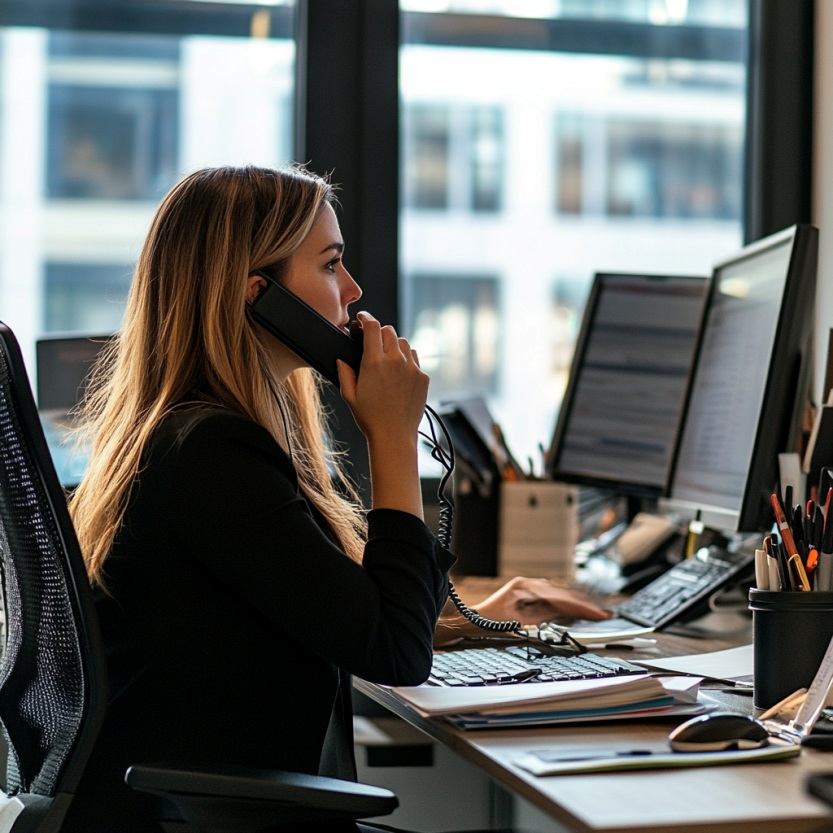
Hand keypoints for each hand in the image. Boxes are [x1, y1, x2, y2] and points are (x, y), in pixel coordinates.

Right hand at [337, 312, 427, 516]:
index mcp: (374, 362)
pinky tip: (399, 371)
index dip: (366, 318)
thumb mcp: (350, 396)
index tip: (362, 318)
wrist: (394, 436)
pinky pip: (415, 358)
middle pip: (389, 331)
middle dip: (379, 333)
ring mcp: (412, 368)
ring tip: (387, 357)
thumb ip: (344, 373)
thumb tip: (341, 360)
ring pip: (404, 343)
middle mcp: (395, 361)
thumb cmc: (370, 418)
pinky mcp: (422, 377)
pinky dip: (406, 359)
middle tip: (373, 341)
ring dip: (394, 345)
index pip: (372, 327)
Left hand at [469, 576, 611, 626]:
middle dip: (585, 604)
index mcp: (527, 587)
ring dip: (578, 603)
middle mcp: (529, 583)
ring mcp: (529, 586)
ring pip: (560, 593)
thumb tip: (565, 611)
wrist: (473, 619)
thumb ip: (543, 616)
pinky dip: (567, 603)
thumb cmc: (492, 621)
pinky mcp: (529, 592)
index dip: (581, 607)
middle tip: (605, 613)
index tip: (598, 615)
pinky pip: (553, 596)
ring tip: (598, 611)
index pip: (561, 598)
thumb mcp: (519, 622)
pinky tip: (579, 607)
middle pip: (563, 593)